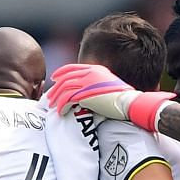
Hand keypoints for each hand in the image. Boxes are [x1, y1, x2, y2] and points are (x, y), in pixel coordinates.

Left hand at [46, 64, 172, 129]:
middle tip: (50, 97)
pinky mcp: (86, 94)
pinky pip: (68, 99)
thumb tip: (86, 93)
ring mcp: (87, 83)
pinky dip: (62, 106)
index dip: (61, 72)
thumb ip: (96, 84)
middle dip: (55, 88)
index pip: (72, 67)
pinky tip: (61, 112)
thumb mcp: (108, 85)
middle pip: (65, 78)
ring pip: (64, 88)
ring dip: (56, 98)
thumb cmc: (123, 99)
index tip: (54, 79)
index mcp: (95, 69)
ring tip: (53, 107)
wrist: (130, 103)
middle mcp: (90, 73)